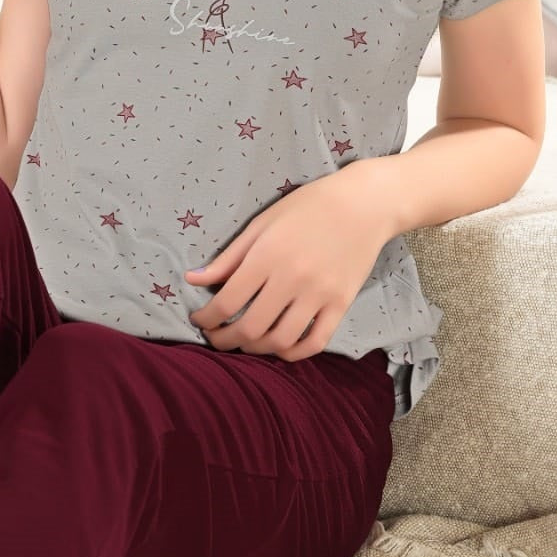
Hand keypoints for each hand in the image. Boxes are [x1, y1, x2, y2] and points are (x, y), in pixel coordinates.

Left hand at [183, 166, 394, 360]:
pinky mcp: (341, 304)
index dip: (206, 318)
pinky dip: (293, 353)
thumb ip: (228, 257)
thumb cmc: (308, 207)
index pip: (227, 301)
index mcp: (267, 255)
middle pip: (250, 328)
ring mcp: (320, 294)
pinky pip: (315, 342)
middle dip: (225, 340)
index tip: (199, 320)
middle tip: (216, 337)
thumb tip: (193, 279)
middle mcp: (292, 278)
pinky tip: (279, 347)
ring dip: (256, 349)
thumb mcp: (262, 223)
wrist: (364, 204)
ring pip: (281, 340)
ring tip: (245, 342)